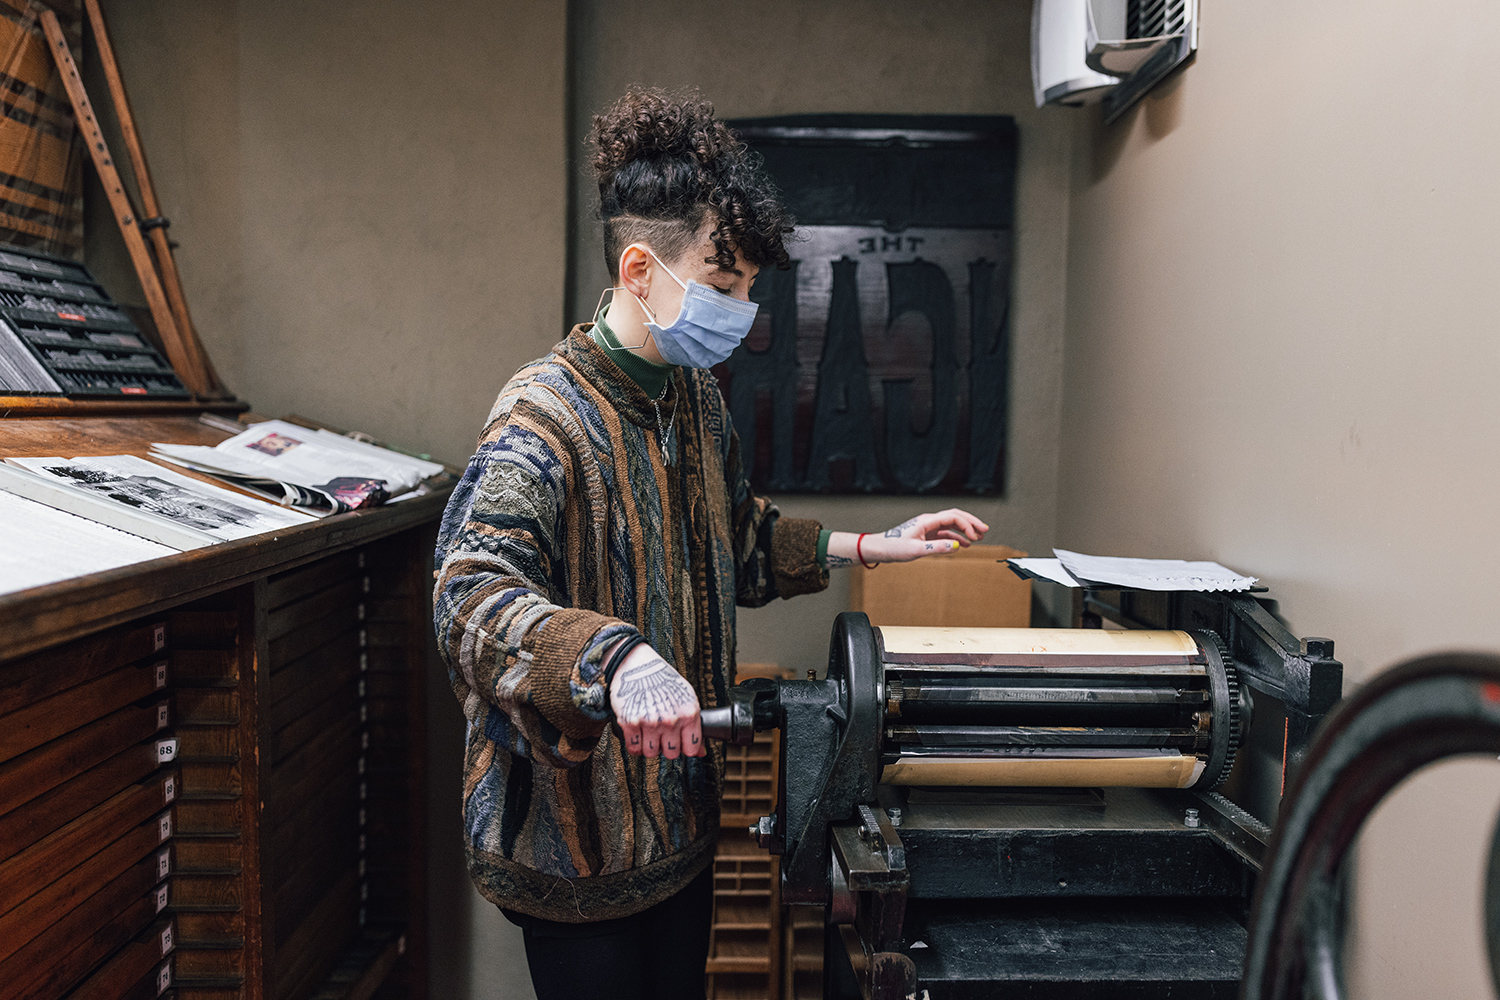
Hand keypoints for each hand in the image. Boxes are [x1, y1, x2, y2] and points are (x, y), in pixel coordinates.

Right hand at [609, 643, 703, 758]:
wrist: (636, 663)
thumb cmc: (661, 678)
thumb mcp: (685, 696)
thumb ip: (693, 724)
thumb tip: (701, 751)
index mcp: (688, 712)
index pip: (692, 748)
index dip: (685, 747)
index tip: (679, 743)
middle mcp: (671, 719)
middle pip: (671, 753)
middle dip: (666, 747)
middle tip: (662, 736)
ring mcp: (650, 722)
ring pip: (651, 753)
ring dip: (649, 746)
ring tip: (648, 733)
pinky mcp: (630, 723)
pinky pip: (634, 748)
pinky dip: (634, 745)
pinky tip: (637, 734)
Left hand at [826, 509, 988, 566]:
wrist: (880, 549)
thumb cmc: (893, 548)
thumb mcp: (916, 550)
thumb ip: (937, 548)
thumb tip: (956, 546)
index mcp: (927, 521)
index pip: (953, 517)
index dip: (968, 525)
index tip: (976, 537)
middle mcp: (929, 521)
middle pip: (955, 517)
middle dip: (971, 522)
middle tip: (986, 530)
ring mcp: (928, 527)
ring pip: (951, 525)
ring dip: (965, 530)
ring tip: (979, 538)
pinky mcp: (926, 535)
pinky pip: (945, 534)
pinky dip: (956, 538)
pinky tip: (964, 544)